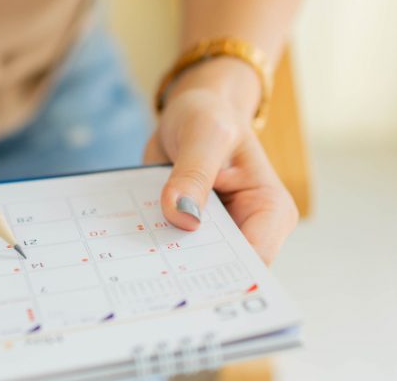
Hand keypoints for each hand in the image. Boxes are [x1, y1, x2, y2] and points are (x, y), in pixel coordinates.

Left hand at [143, 59, 298, 263]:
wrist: (192, 112)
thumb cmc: (210, 116)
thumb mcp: (204, 134)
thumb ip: (194, 174)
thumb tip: (182, 217)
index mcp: (271, 210)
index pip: (252, 259)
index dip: (222, 276)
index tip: (183, 283)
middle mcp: (250, 230)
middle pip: (222, 271)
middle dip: (189, 276)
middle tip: (148, 279)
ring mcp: (219, 236)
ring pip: (193, 268)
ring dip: (164, 266)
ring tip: (132, 266)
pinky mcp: (191, 234)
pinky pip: (171, 253)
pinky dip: (151, 249)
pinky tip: (126, 249)